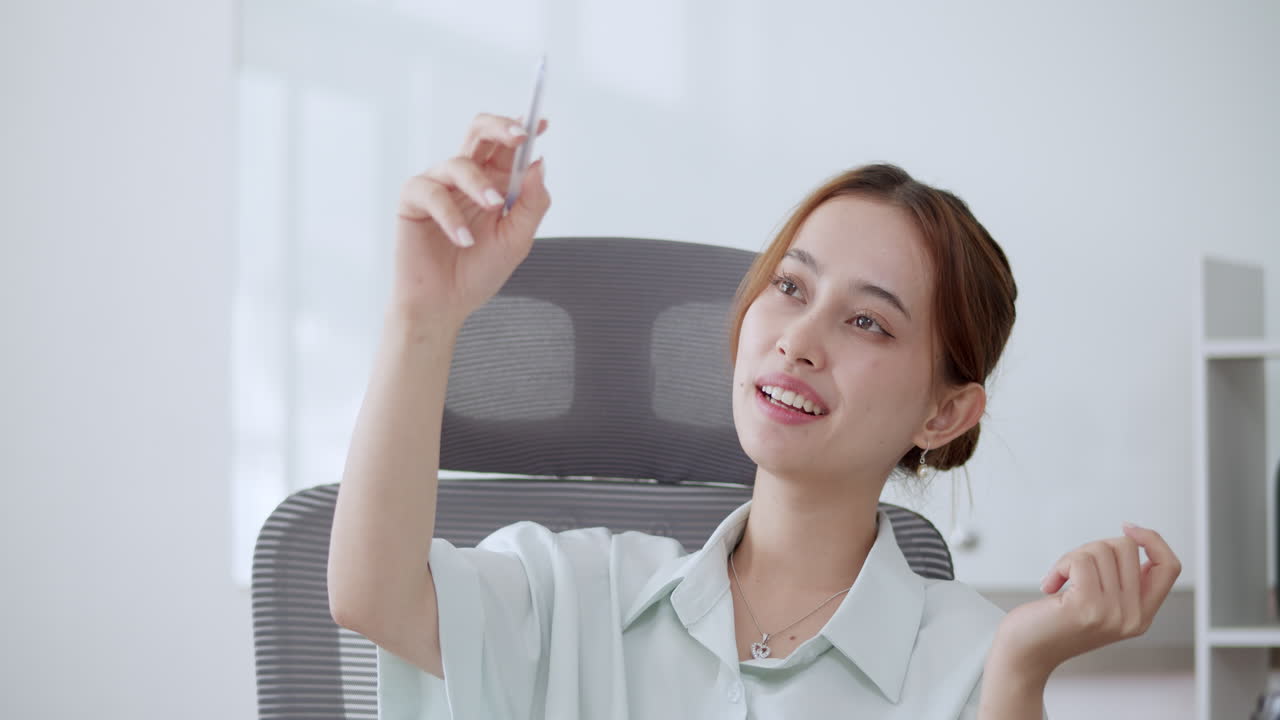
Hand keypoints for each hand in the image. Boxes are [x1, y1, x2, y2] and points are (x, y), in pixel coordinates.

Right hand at [391, 112, 549, 324]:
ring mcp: (440, 186)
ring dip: (480, 183)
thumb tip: (539, 164)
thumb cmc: (478, 272)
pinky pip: (431, 192)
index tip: (541, 122)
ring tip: (495, 207)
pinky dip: (450, 214)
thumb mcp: (517, 240)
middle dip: (500, 128)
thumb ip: (532, 204)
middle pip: (479, 133)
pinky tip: (463, 239)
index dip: (523, 129)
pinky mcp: (414, 200)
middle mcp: (467, 179)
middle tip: (519, 137)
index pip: (507, 148)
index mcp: (494, 184)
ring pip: (458, 162)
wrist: (445, 305)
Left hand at [989, 523, 1181, 680]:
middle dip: (1094, 547)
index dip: (1153, 540)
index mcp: (1141, 615)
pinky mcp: (1087, 607)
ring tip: (1060, 580)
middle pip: (1127, 548)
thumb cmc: (1054, 623)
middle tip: (1073, 569)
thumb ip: (1120, 582)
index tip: (1128, 528)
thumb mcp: (1100, 604)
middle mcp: (1133, 617)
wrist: (1026, 653)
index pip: (1169, 567)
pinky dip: (1059, 565)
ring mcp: (1112, 613)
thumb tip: (1130, 540)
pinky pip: (1080, 560)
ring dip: (1072, 557)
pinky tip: (1050, 585)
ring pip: (1102, 549)